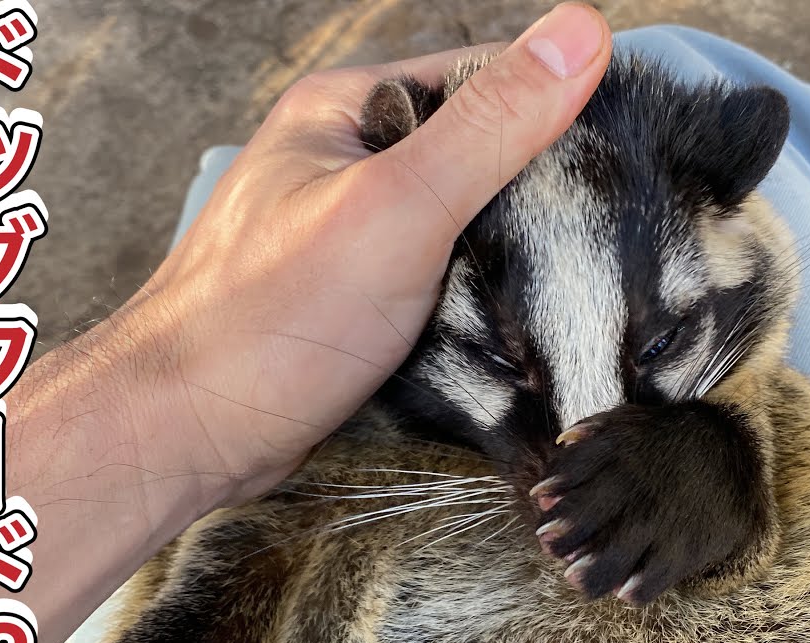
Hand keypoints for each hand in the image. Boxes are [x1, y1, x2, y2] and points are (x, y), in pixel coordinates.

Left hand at [96, 3, 611, 507]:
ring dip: (510, 256)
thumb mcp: (398, 206)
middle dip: (537, 196)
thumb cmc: (267, 319)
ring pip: (462, 225)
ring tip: (566, 286)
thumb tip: (580, 33)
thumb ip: (491, 124)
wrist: (185, 436)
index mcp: (348, 109)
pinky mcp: (358, 296)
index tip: (624, 156)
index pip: (481, 78)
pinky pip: (440, 279)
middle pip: (476, 155)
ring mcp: (352, 230)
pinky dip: (478, 299)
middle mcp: (348, 160)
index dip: (555, 109)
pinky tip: (513, 325)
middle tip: (603, 237)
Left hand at [532, 402, 768, 604]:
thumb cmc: (663, 441)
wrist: (733, 448)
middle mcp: (638, 483)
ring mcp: (663, 516)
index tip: (542, 505)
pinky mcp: (689, 545)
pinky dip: (641, 587)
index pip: (579, 468)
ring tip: (578, 581)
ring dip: (596, 570)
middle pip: (594, 511)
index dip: (557, 487)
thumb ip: (588, 436)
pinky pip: (660, 575)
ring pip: (622, 551)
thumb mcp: (628, 423)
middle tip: (551, 549)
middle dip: (567, 532)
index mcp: (619, 449)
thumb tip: (555, 455)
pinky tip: (625, 593)